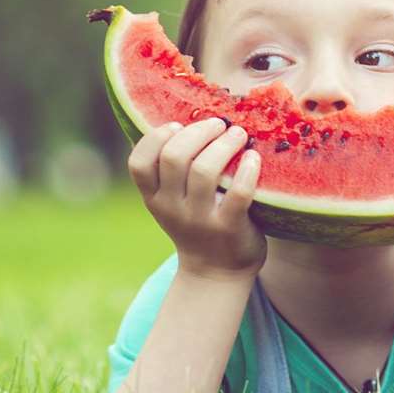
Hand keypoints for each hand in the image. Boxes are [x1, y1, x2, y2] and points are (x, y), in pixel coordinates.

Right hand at [128, 118, 265, 281]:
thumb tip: (189, 119)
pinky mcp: (229, 228)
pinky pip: (238, 194)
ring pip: (205, 171)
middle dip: (198, 132)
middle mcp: (172, 208)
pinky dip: (248, 171)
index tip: (178, 125)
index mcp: (154, 198)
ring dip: (224, 145)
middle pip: (175, 157)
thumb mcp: (173, 202)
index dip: (156, 137)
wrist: (216, 273)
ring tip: (238, 134)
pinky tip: (254, 157)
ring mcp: (199, 219)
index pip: (138, 163)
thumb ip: (172, 172)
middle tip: (219, 123)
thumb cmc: (197, 224)